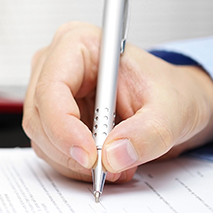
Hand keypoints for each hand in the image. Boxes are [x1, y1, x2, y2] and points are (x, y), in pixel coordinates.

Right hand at [22, 22, 212, 182]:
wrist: (173, 106)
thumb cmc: (169, 93)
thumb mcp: (171, 112)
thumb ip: (147, 134)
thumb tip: (114, 156)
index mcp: (78, 44)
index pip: (51, 88)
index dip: (64, 126)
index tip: (90, 155)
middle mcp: (55, 65)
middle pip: (40, 117)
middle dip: (71, 150)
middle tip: (107, 167)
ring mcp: (48, 93)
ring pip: (41, 138)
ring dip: (75, 161)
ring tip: (116, 162)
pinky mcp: (51, 119)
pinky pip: (49, 150)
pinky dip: (75, 165)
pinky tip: (105, 159)